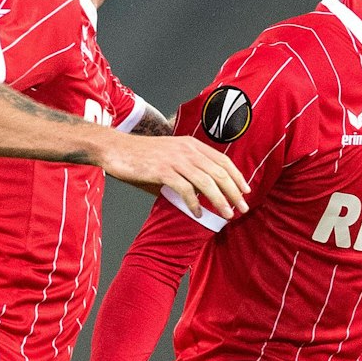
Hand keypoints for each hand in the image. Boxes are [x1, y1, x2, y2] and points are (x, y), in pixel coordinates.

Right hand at [97, 130, 250, 220]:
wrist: (115, 149)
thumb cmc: (142, 157)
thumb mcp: (170, 158)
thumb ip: (187, 172)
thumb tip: (201, 195)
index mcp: (192, 145)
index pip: (223, 161)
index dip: (237, 177)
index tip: (246, 191)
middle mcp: (187, 150)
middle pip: (219, 173)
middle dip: (234, 192)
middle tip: (243, 208)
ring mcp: (175, 160)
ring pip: (207, 182)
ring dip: (220, 200)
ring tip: (228, 215)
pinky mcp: (162, 170)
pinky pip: (185, 189)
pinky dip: (194, 203)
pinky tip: (199, 213)